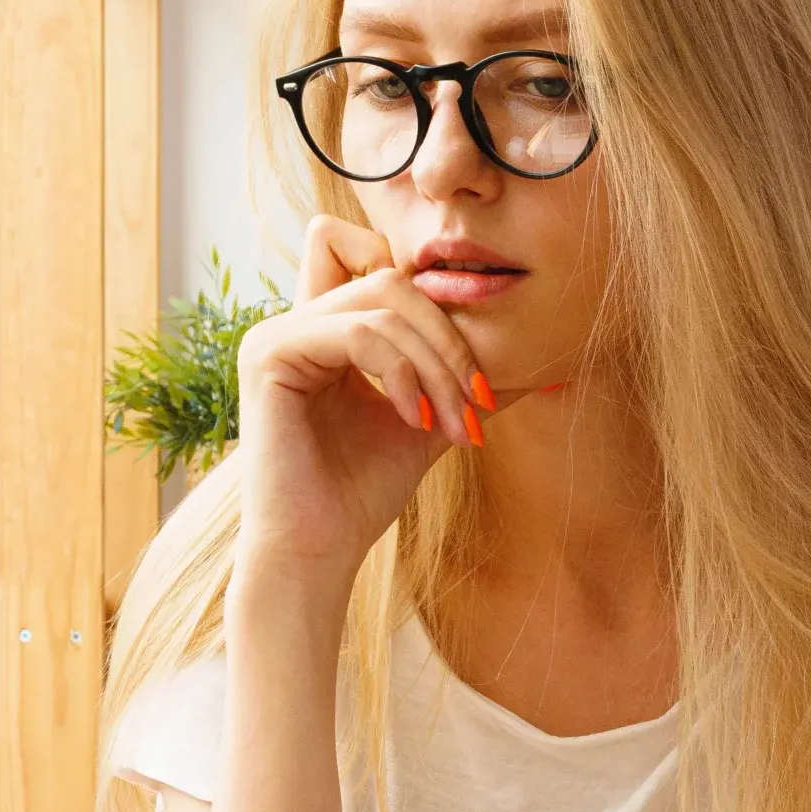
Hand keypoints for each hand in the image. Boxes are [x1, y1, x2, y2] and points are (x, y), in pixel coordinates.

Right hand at [231, 216, 485, 593]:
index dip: (435, 300)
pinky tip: (415, 421)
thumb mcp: (431, 422)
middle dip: (449, 338)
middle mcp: (296, 321)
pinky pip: (358, 332)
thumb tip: (541, 363)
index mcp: (326, 329)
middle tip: (479, 403)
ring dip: (436, 362)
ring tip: (455, 424)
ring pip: (383, 299)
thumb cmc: (363, 495)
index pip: (379, 258)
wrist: (318, 553)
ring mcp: (277, 333)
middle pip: (393, 275)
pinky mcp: (270, 354)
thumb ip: (466, 383)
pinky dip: (402, 373)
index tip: (477, 377)